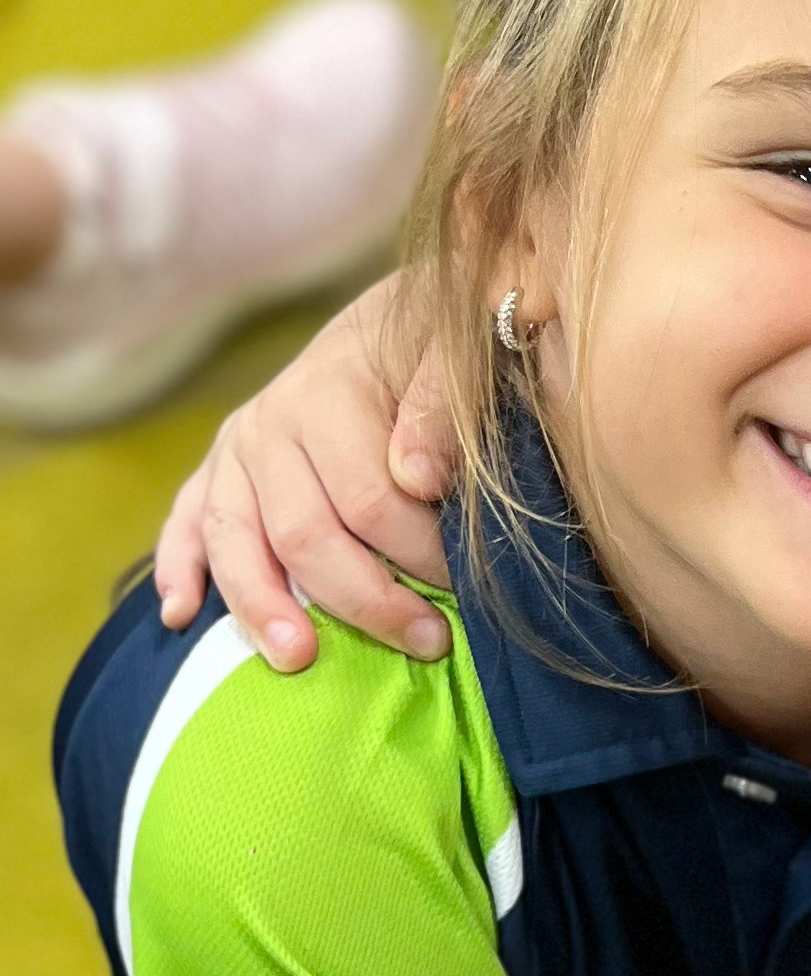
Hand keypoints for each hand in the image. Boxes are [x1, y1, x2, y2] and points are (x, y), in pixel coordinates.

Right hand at [153, 273, 455, 668]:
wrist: (393, 317)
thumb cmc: (436, 348)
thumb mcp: (457, 355)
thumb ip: (439, 409)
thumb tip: (417, 478)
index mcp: (328, 395)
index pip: (369, 501)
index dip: (420, 556)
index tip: (468, 589)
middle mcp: (270, 426)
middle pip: (303, 533)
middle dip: (365, 599)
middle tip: (426, 642)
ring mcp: (237, 449)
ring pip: (236, 540)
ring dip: (263, 605)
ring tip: (297, 658)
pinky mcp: (219, 468)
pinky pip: (185, 520)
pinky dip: (178, 567)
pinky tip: (180, 614)